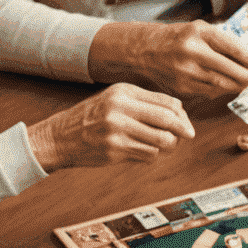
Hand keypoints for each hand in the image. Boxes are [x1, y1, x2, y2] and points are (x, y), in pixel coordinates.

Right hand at [27, 83, 192, 170]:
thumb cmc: (92, 117)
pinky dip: (152, 155)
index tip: (185, 122)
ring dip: (169, 146)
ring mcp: (117, 130)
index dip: (182, 114)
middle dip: (183, 130)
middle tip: (188, 135)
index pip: (166, 101)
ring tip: (164, 145)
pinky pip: (148, 155)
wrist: (59, 137)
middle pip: (168, 120)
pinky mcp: (114, 150)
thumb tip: (181, 112)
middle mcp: (120, 108)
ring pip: (161, 141)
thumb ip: (145, 102)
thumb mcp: (115, 99)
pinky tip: (144, 151)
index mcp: (123, 92)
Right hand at [91, 20, 247, 99]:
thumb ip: (228, 41)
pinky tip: (226, 86)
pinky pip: (210, 92)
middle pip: (232, 71)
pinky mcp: (182, 87)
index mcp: (201, 32)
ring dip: (239, 86)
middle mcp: (193, 52)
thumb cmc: (180, 38)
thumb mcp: (202, 30)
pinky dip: (222, 90)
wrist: (145, 49)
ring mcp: (186, 72)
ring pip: (223, 85)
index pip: (237, 49)